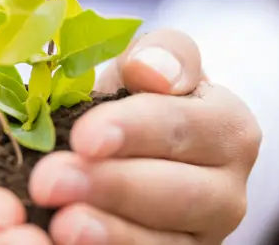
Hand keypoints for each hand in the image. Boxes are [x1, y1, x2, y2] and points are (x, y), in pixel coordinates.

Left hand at [30, 30, 262, 243]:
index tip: (84, 137)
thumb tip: (152, 70)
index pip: (183, 128)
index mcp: (230, 129)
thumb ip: (161, 54)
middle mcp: (228, 192)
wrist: (143, 151)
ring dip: (110, 233)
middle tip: (49, 182)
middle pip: (177, 194)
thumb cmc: (144, 97)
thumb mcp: (152, 62)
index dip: (135, 131)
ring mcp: (205, 238)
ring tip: (61, 223)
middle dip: (112, 187)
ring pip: (164, 243)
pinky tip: (63, 244)